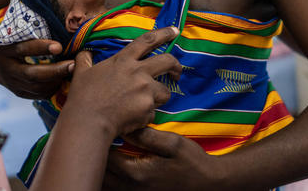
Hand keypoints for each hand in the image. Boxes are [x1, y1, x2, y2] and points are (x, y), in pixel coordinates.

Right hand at [0, 39, 73, 98]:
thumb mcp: (15, 35)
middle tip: (73, 65)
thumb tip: (62, 28)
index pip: (23, 49)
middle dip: (55, 70)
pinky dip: (52, 89)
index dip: (41, 48)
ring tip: (71, 73)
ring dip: (56, 81)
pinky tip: (63, 82)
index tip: (59, 46)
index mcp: (5, 50)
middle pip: (32, 74)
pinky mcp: (19, 93)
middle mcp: (7, 69)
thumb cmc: (12, 42)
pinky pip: (38, 95)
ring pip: (36, 87)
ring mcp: (12, 83)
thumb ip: (31, 33)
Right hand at [64, 27, 182, 137]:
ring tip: (146, 103)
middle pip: (168, 61)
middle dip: (176, 66)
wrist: (88, 123)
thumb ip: (85, 59)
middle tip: (176, 72)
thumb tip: (85, 53)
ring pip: (165, 91)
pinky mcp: (148, 110)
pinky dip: (146, 115)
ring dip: (159, 97)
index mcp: (123, 60)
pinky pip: (153, 112)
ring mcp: (145, 91)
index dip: (163, 33)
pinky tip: (133, 119)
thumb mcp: (81, 73)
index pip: (147, 41)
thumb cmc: (83, 97)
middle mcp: (138, 73)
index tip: (174, 30)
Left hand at [103, 127, 223, 190]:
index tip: (103, 124)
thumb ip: (147, 136)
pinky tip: (116, 158)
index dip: (102, 140)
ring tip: (105, 144)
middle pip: (102, 171)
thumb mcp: (173, 143)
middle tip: (99, 133)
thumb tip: (125, 126)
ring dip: (103, 164)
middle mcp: (131, 188)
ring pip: (105, 181)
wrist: (209, 184)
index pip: (106, 157)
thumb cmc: (193, 162)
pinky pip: (114, 186)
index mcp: (137, 174)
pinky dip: (111, 173)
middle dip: (98, 152)